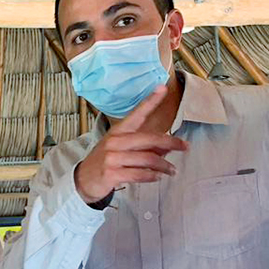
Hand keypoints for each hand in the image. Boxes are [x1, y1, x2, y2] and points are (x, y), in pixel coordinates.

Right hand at [73, 86, 188, 203]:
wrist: (83, 180)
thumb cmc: (105, 161)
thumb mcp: (121, 149)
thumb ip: (143, 146)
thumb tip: (167, 147)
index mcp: (118, 131)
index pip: (137, 114)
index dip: (150, 101)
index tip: (163, 88)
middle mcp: (115, 142)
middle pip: (150, 139)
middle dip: (171, 143)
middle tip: (185, 147)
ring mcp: (112, 158)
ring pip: (147, 159)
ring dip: (164, 166)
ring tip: (172, 170)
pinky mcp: (112, 174)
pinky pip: (139, 174)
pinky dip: (152, 176)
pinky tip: (157, 177)